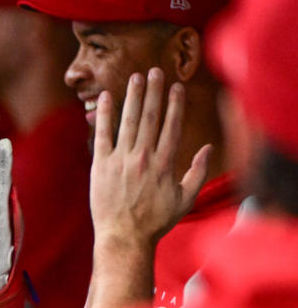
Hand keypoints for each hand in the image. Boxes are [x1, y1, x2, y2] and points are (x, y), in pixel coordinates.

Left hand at [90, 68, 210, 249]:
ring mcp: (121, 160)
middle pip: (150, 116)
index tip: (176, 86)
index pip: (172, 125)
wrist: (125, 237)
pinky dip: (104, 115)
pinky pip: (102, 135)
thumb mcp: (185, 199)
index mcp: (165, 163)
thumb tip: (208, 148)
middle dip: (154, 91)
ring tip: (136, 77)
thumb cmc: (156, 221)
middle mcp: (144, 157)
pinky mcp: (101, 165)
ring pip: (128, 121)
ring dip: (133, 96)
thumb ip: (197, 172)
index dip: (174, 103)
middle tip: (155, 70)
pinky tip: (106, 97)